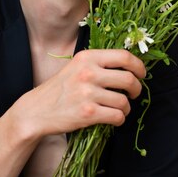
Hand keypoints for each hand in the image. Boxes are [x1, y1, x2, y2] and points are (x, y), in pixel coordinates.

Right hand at [22, 48, 145, 137]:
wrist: (36, 111)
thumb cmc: (59, 90)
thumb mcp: (75, 67)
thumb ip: (98, 64)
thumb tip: (129, 67)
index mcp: (87, 57)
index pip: (124, 56)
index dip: (139, 66)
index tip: (141, 74)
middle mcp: (88, 73)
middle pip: (129, 79)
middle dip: (137, 89)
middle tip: (134, 94)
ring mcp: (88, 93)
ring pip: (124, 101)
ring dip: (126, 108)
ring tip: (118, 109)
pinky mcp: (88, 113)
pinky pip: (117, 116)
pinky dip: (119, 119)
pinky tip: (112, 118)